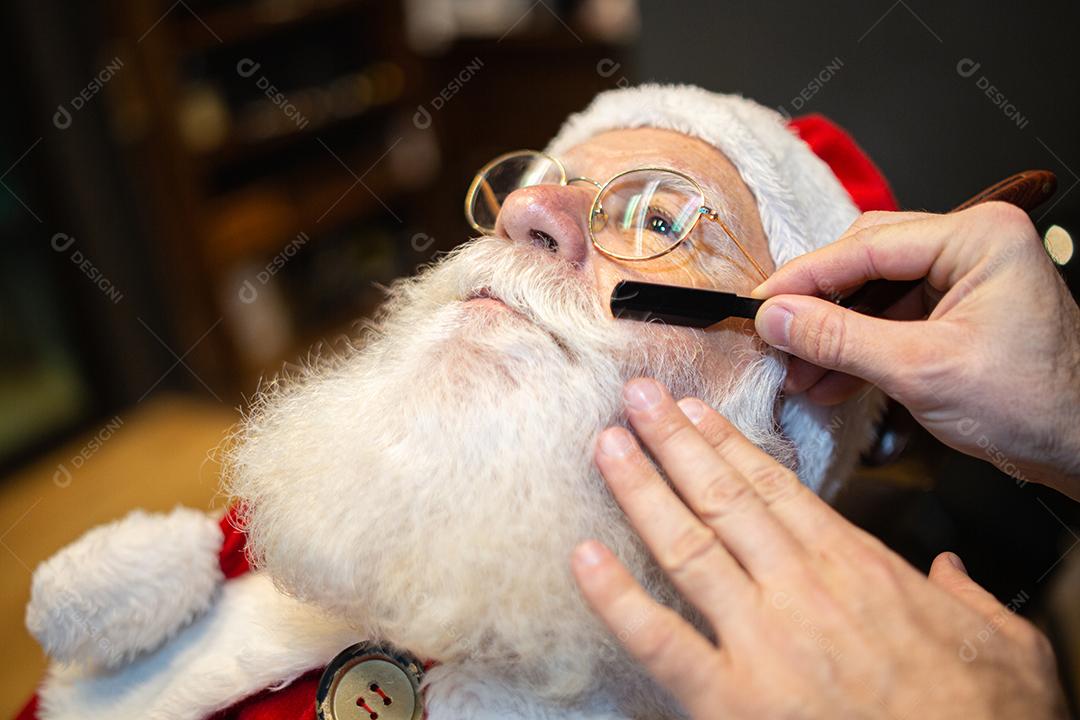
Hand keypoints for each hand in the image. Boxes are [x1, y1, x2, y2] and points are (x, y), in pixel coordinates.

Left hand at [572, 377, 1067, 719]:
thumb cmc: (983, 719)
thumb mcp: (1003, 642)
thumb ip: (967, 595)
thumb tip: (950, 573)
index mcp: (855, 567)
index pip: (775, 487)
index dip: (726, 443)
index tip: (694, 412)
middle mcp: (799, 589)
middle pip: (723, 497)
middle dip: (673, 442)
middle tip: (638, 399)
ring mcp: (761, 640)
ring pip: (687, 545)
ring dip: (641, 489)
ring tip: (608, 445)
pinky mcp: (731, 699)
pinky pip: (659, 638)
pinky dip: (615, 597)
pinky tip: (583, 558)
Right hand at [750, 203, 1079, 496]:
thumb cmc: (1035, 405)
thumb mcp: (921, 370)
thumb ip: (840, 339)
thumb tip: (775, 318)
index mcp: (978, 237)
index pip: (867, 245)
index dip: (805, 277)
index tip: (759, 302)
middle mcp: (972, 246)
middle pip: (865, 262)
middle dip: (817, 307)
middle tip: (773, 334)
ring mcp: (964, 278)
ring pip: (873, 294)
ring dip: (833, 335)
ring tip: (795, 370)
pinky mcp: (956, 311)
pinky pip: (891, 319)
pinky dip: (858, 350)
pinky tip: (826, 379)